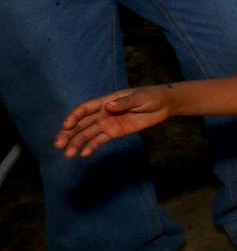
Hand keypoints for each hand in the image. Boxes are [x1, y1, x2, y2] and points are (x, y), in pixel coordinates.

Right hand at [56, 87, 175, 157]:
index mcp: (106, 101)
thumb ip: (124, 102)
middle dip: (69, 133)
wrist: (164, 105)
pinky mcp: (115, 132)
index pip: (85, 109)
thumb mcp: (139, 97)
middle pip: (82, 123)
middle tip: (58, 144)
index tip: (67, 125)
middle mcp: (103, 113)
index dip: (74, 116)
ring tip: (68, 154)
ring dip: (77, 143)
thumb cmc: (151, 96)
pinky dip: (92, 146)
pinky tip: (84, 154)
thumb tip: (109, 106)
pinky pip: (100, 140)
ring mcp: (108, 123)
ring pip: (88, 133)